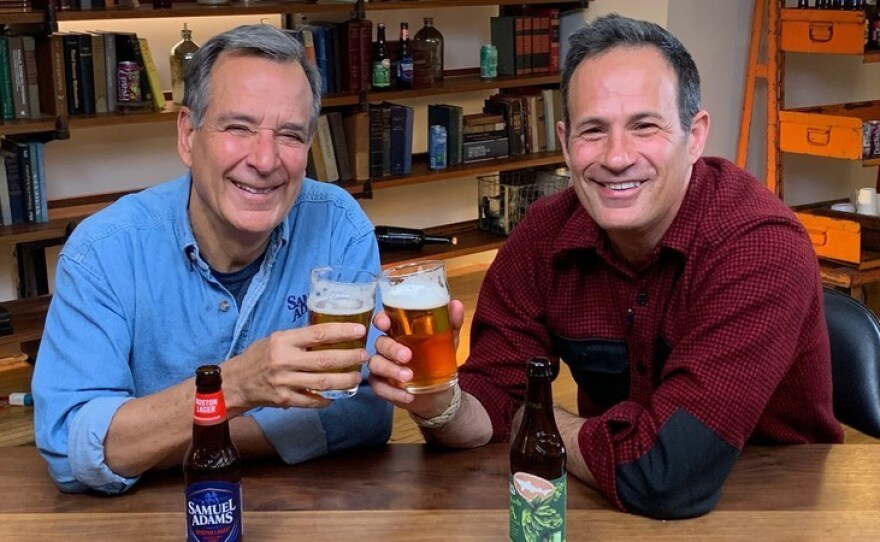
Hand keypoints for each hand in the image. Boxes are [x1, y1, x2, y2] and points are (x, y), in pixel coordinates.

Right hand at [221, 322, 368, 410]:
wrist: (236, 382)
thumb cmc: (259, 356)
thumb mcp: (276, 339)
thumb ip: (301, 338)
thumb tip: (332, 334)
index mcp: (283, 341)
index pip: (318, 334)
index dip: (342, 332)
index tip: (360, 330)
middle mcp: (284, 361)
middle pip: (325, 360)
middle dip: (350, 358)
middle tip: (365, 356)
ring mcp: (285, 383)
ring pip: (323, 383)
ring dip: (345, 380)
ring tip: (357, 376)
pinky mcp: (285, 400)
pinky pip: (312, 401)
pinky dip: (327, 399)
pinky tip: (338, 395)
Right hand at [367, 299, 464, 417]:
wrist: (439, 392)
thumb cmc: (437, 359)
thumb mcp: (447, 341)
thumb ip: (450, 324)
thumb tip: (456, 304)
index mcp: (398, 332)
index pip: (383, 321)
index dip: (380, 320)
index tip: (384, 323)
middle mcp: (386, 347)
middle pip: (380, 343)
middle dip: (391, 348)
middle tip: (407, 356)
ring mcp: (382, 367)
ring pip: (376, 364)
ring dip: (391, 370)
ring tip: (408, 377)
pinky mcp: (382, 386)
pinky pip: (379, 388)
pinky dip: (393, 392)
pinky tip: (408, 395)